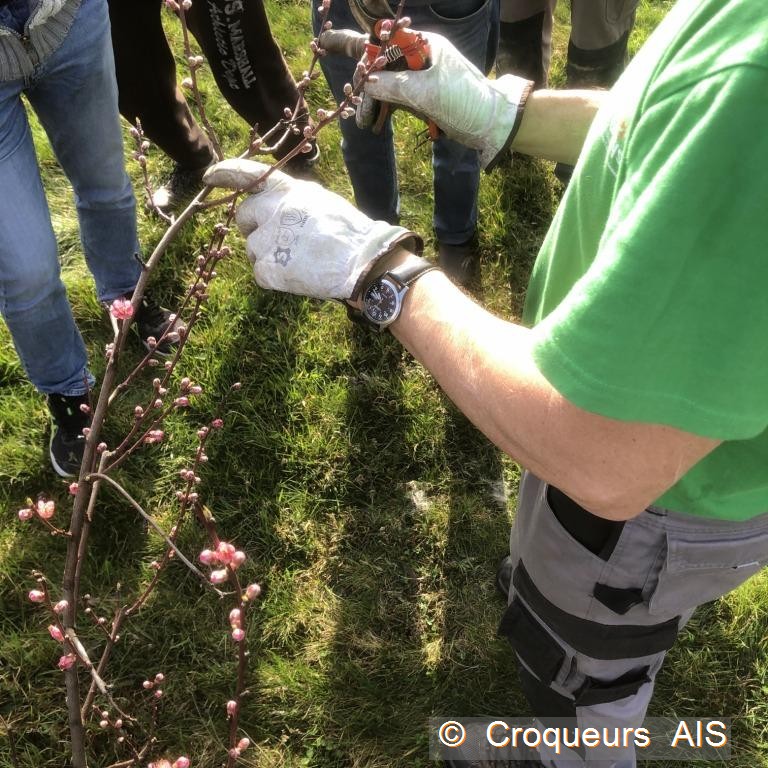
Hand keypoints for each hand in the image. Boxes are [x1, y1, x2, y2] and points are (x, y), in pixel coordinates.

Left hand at [203, 160, 419, 300]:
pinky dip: (275, 278)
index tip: (209, 177)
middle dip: (255, 229)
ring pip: (252, 249)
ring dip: (269, 256)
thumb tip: (272, 205)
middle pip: (244, 218)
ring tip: (300, 260)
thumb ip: (292, 199)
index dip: (225, 174)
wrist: (362, 263)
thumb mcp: (319, 201)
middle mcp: (271, 210)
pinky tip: (298, 275)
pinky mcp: (267, 269)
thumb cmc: (349, 233)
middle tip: (283, 241)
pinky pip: (260, 274)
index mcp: (286, 190)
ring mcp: (267, 240)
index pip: (248, 174)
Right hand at [364, 31, 532, 168]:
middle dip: (370, 83)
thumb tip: (366, 83)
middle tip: (356, 102)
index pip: (389, 42)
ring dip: (375, 100)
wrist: (489, 124)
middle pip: (386, 65)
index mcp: (426, 45)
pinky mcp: (424, 98)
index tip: (358, 76)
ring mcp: (423, 79)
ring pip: (390, 84)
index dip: (370, 57)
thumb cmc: (463, 101)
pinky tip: (375, 122)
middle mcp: (422, 58)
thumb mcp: (425, 92)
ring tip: (364, 120)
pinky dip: (387, 109)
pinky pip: (398, 99)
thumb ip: (393, 85)